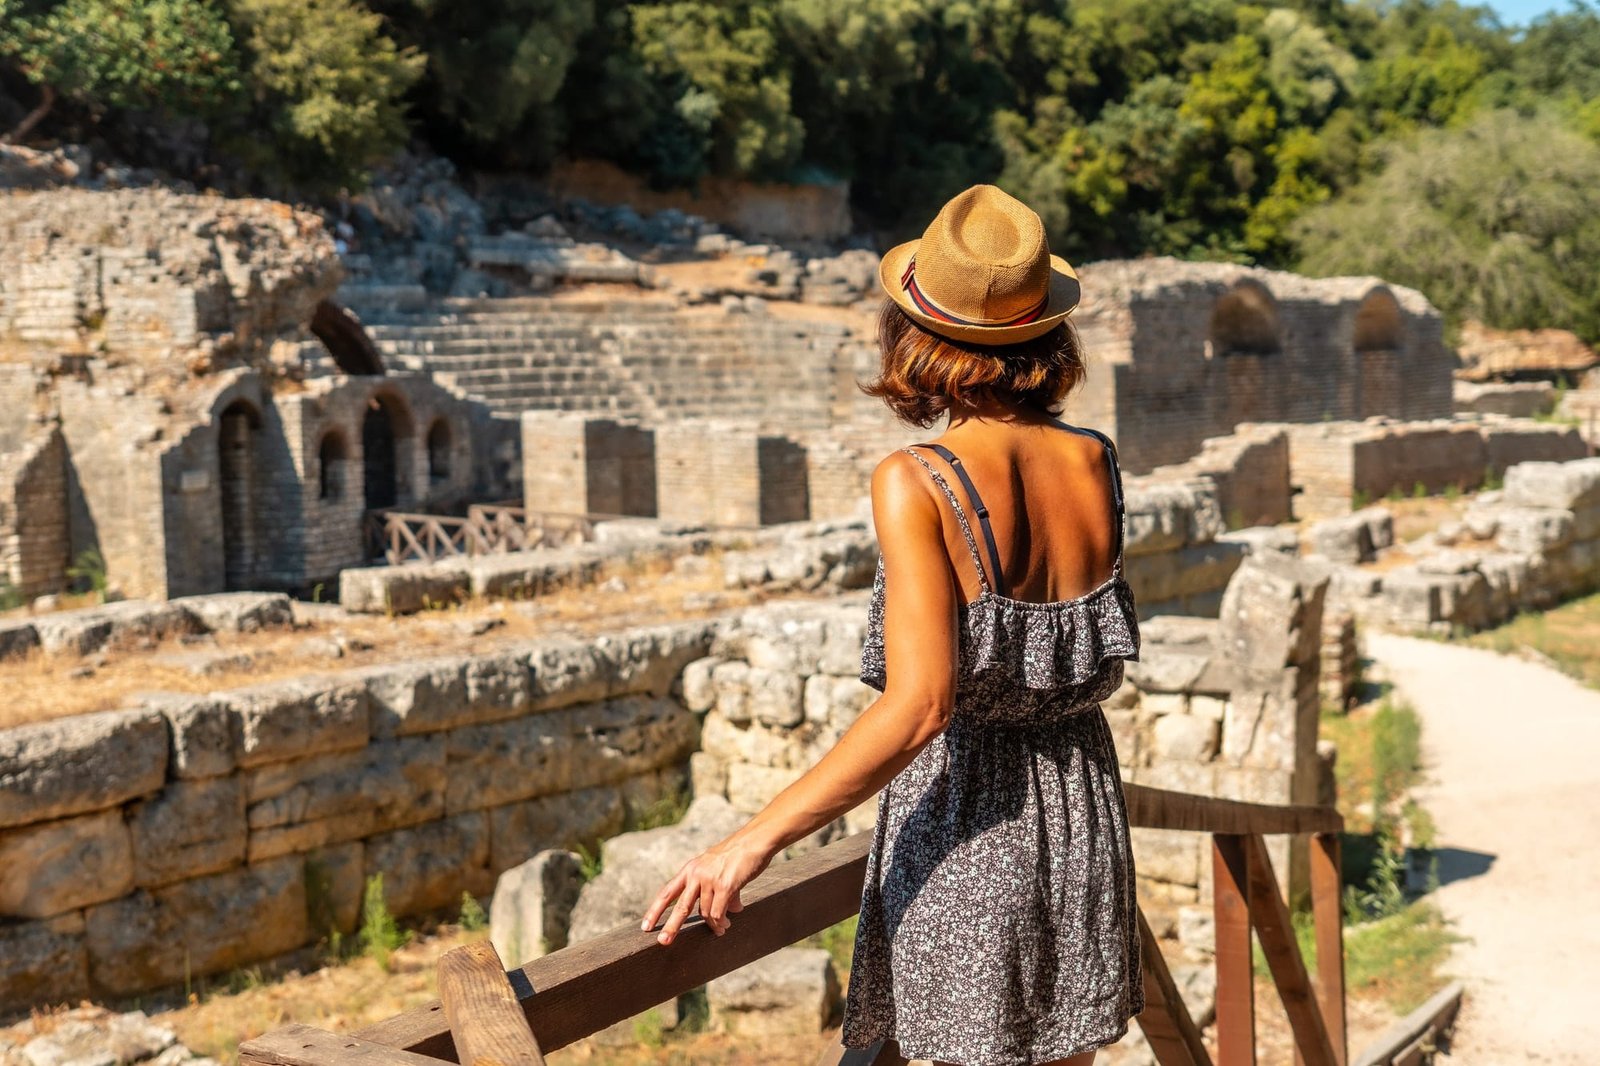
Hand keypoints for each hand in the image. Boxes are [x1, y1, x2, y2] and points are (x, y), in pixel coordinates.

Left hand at [640, 832, 772, 944]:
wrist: (753, 841)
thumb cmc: (737, 855)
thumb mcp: (718, 869)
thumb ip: (716, 889)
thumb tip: (728, 912)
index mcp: (690, 869)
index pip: (667, 892)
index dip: (655, 910)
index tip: (645, 926)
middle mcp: (696, 874)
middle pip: (680, 906)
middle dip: (671, 927)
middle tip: (663, 942)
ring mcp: (710, 880)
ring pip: (705, 913)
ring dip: (713, 925)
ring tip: (721, 929)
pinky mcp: (725, 886)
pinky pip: (719, 913)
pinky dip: (721, 923)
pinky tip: (725, 926)